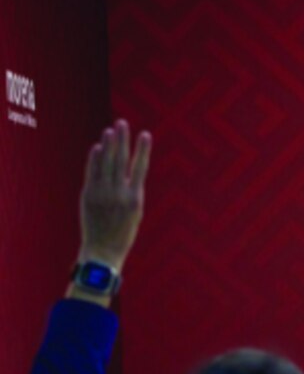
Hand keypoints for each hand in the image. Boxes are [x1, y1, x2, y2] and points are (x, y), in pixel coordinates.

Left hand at [78, 119, 151, 269]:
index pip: (140, 167)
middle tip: (122, 123)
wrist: (103, 250)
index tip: (145, 134)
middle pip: (121, 160)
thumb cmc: (123, 232)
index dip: (143, 149)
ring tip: (110, 130)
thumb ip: (132, 190)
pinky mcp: (88, 195)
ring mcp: (102, 193)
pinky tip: (98, 147)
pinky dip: (94, 159)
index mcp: (135, 198)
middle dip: (122, 140)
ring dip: (108, 145)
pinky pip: (92, 172)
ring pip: (105, 163)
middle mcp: (118, 193)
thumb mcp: (136, 212)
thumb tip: (126, 167)